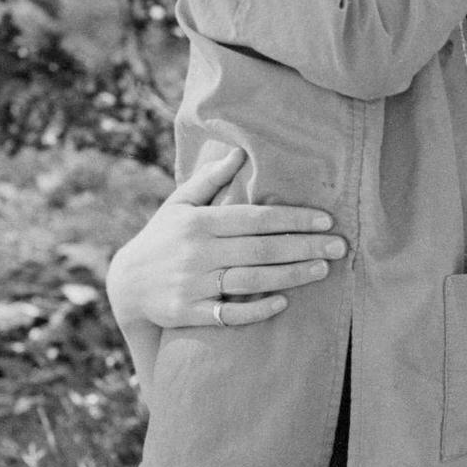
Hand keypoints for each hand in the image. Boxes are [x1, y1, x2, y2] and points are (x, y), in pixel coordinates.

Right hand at [106, 147, 346, 332]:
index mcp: (200, 223)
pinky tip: (283, 302)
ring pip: (251, 280)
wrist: (126, 283)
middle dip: (304, 247)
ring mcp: (194, 284)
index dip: (293, 219)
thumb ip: (210, 180)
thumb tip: (238, 152)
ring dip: (290, 275)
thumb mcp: (179, 204)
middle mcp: (198, 252)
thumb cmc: (162, 238)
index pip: (256, 218)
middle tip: (340, 246)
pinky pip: (228, 314)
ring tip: (323, 270)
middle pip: (261, 249)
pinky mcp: (189, 313)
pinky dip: (257, 309)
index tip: (326, 220)